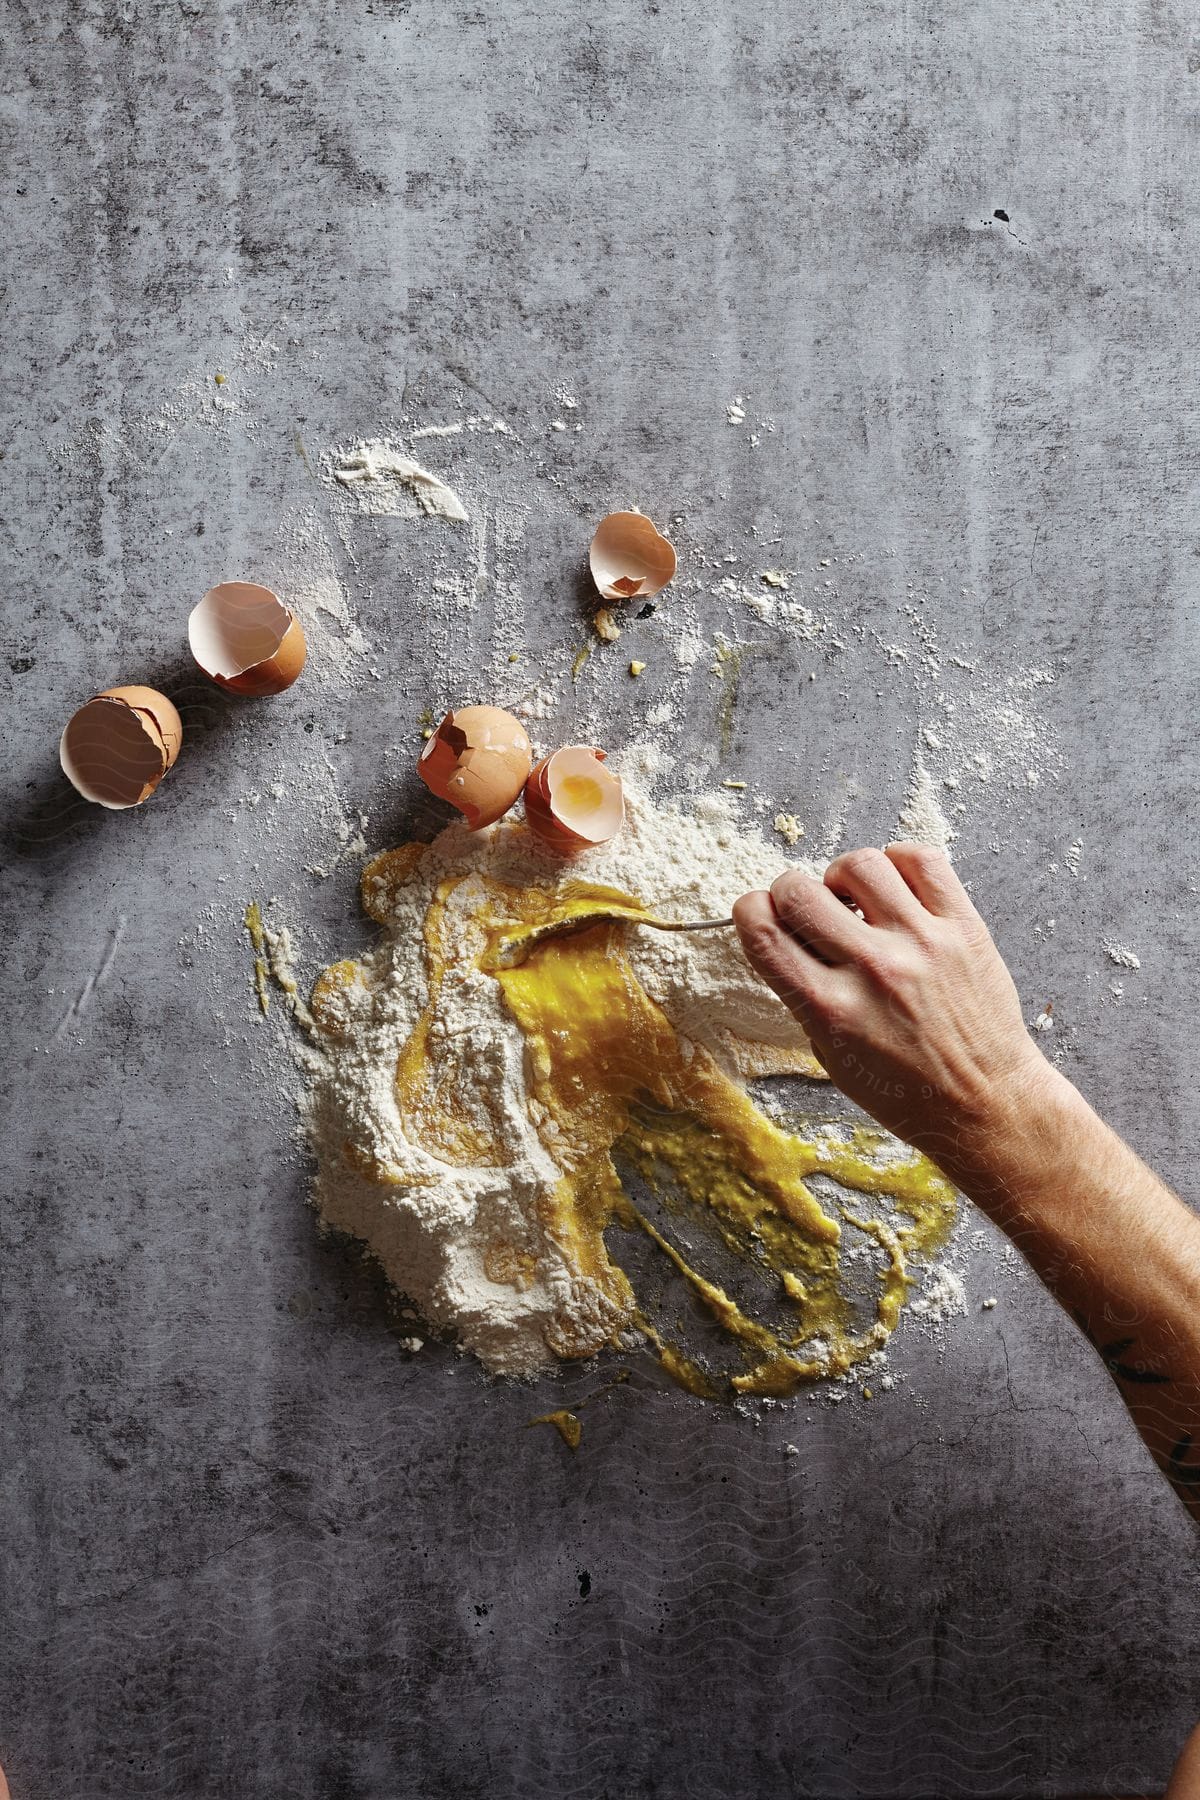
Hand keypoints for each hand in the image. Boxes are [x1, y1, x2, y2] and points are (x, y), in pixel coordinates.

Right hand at [733, 844, 1052, 1170]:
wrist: (983, 1103)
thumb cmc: (906, 1091)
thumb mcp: (830, 1056)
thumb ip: (803, 995)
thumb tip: (786, 937)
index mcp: (830, 1009)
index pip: (763, 931)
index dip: (750, 912)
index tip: (761, 915)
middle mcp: (873, 970)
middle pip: (800, 891)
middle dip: (790, 895)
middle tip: (808, 912)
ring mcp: (922, 943)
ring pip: (859, 864)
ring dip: (843, 877)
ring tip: (855, 901)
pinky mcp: (963, 928)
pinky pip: (921, 860)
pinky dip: (898, 862)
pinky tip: (894, 889)